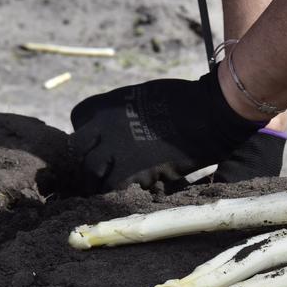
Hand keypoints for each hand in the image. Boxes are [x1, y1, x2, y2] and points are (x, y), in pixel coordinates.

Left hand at [69, 73, 260, 192]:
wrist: (208, 114)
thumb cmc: (184, 100)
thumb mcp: (141, 97)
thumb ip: (122, 114)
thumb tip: (118, 130)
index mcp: (105, 106)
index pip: (78, 121)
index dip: (88, 135)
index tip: (99, 142)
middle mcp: (104, 130)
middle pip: (80, 155)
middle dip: (90, 164)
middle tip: (102, 171)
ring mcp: (117, 153)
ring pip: (95, 177)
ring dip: (105, 182)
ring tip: (120, 184)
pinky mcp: (135, 173)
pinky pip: (121, 188)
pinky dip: (129, 189)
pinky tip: (143, 184)